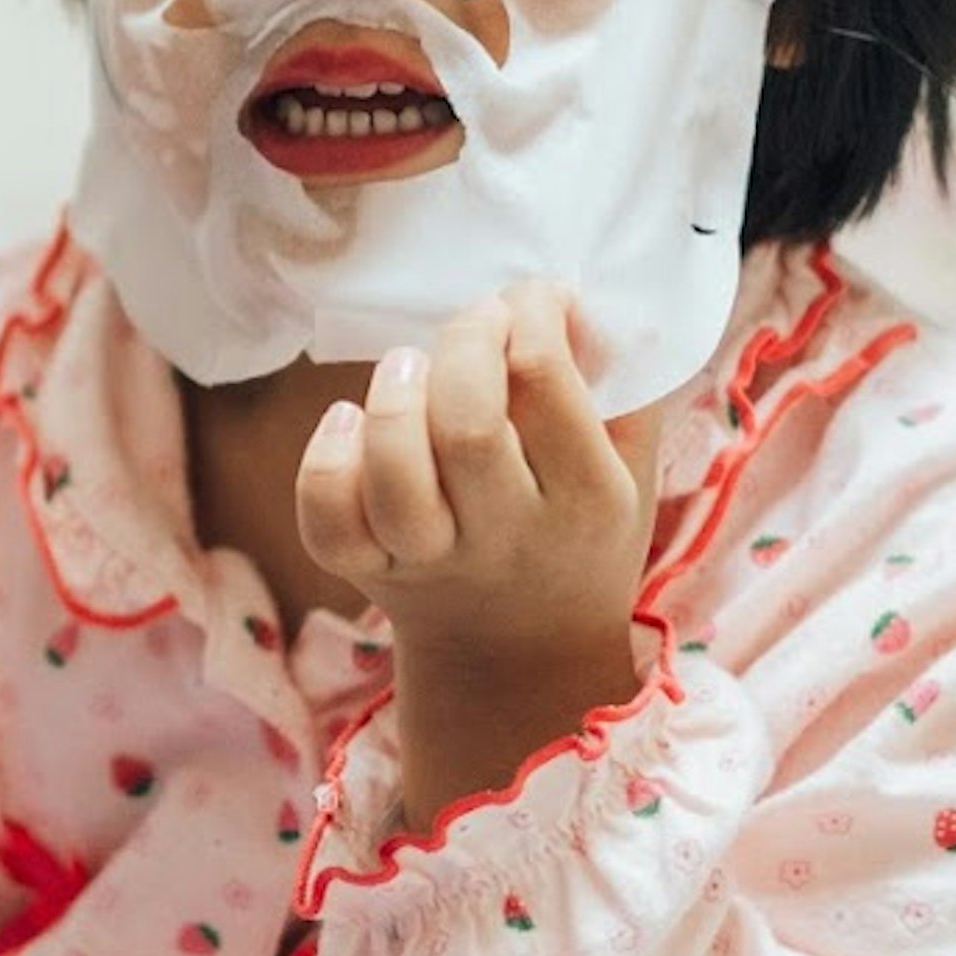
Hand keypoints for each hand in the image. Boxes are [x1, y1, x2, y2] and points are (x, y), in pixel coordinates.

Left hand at [293, 281, 663, 652]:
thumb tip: (571, 300)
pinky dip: (326, 460)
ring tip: (407, 366)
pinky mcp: (368, 574)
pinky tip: (346, 421)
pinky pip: (329, 521)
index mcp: (585, 499)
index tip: (531, 297)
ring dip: (393, 401)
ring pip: (395, 479)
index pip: (547, 383)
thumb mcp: (629, 470)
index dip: (531, 312)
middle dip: (463, 344)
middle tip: (474, 323)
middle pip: (468, 426)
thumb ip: (619, 386)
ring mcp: (432, 561)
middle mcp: (509, 536)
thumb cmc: (576, 536)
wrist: (519, 659)